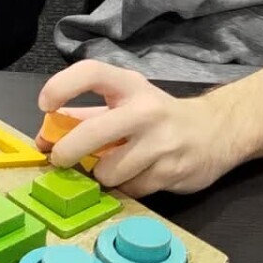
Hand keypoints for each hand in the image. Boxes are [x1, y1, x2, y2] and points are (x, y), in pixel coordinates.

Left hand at [40, 61, 249, 198]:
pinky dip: (127, 187)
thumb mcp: (125, 103)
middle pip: (91, 133)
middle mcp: (146, 110)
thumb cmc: (158, 116)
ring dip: (103, 175)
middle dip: (66, 152)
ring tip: (115, 166)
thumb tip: (44, 137)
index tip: (45, 105)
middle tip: (61, 159)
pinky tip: (139, 175)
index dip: (61, 86)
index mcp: (130, 86)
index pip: (91, 72)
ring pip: (108, 172)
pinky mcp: (172, 171)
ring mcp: (161, 142)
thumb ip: (85, 116)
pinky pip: (130, 189)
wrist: (217, 131)